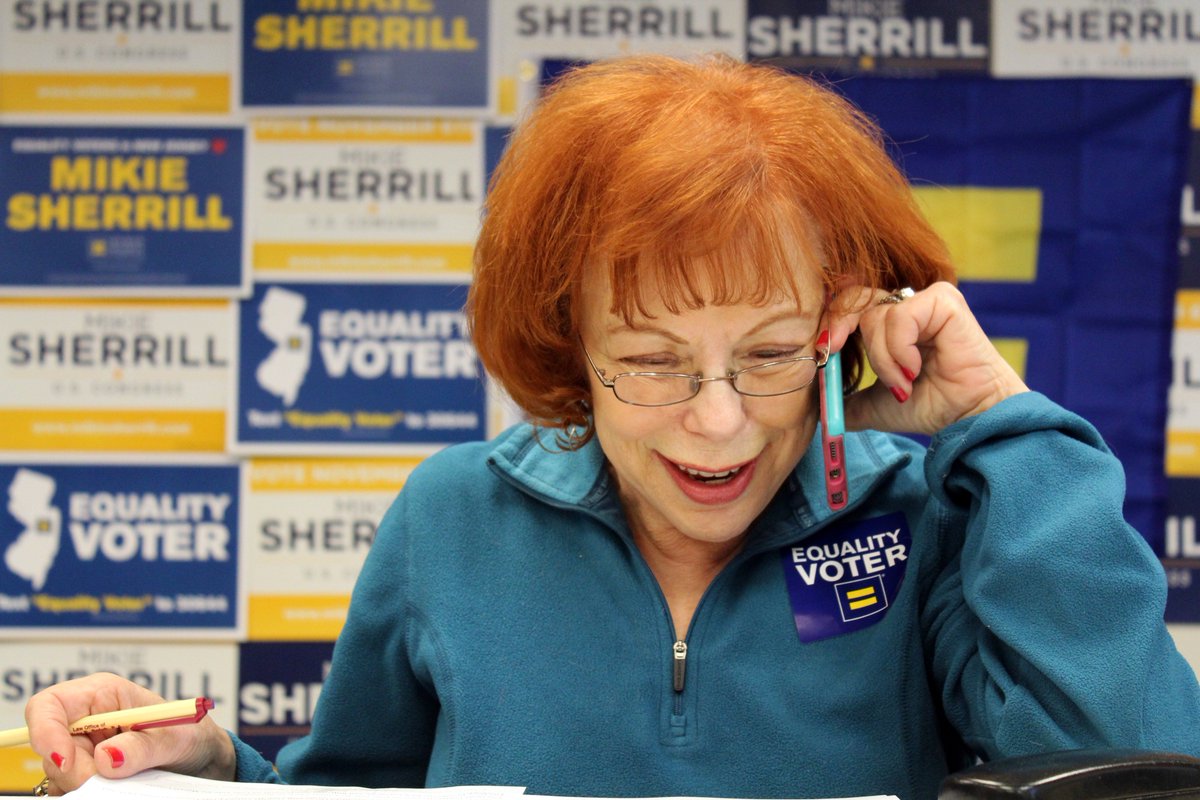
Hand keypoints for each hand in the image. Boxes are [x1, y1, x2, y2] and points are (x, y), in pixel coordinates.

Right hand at [25, 672, 235, 793]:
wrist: (201, 757)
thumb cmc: (189, 734)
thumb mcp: (173, 739)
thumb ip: (140, 747)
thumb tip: (105, 758)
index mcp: (102, 694)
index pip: (48, 705)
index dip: (46, 733)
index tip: (66, 763)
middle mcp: (86, 718)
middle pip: (50, 748)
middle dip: (74, 770)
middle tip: (111, 779)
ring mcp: (83, 746)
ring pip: (57, 773)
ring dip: (84, 784)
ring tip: (126, 780)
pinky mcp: (85, 770)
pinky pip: (68, 787)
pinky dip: (87, 793)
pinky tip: (115, 789)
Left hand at [827, 282, 1028, 434]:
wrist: (967, 416)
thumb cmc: (930, 406)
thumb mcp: (876, 405)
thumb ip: (847, 401)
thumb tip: (817, 406)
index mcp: (889, 323)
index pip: (849, 306)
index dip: (831, 323)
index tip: (822, 350)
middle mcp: (906, 305)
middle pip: (855, 298)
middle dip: (839, 325)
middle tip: (832, 350)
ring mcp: (925, 300)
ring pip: (876, 316)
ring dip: (882, 359)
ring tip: (903, 384)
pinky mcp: (943, 300)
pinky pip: (900, 317)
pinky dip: (899, 349)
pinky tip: (915, 370)